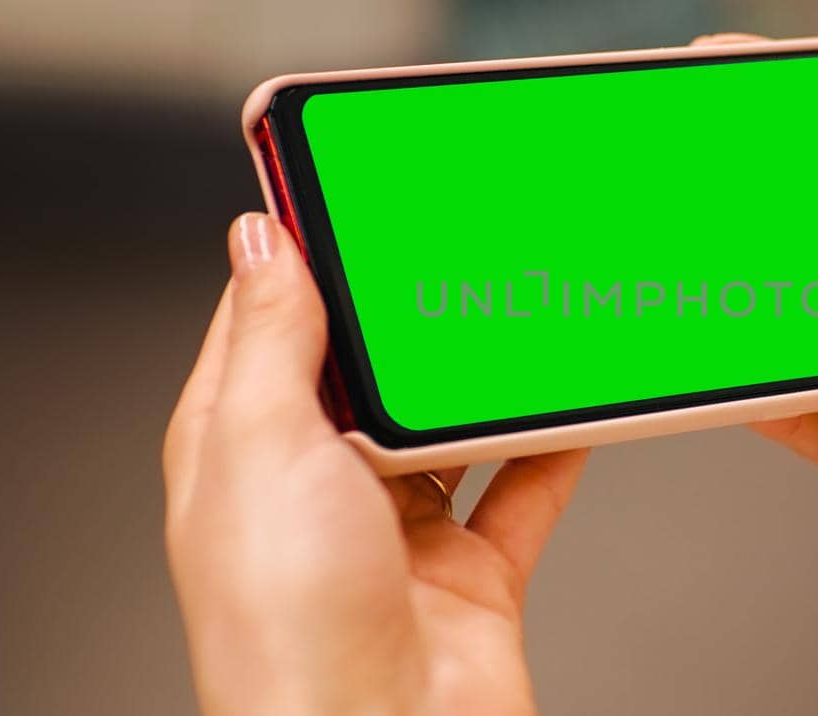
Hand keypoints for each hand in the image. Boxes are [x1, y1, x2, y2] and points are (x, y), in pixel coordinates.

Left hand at [164, 213, 586, 714]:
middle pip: (373, 369)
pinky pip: (523, 486)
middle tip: (458, 241)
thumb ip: (273, 339)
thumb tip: (261, 240)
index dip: (306, 253)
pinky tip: (575, 401)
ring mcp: (398, 529)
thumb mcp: (262, 446)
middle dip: (413, 312)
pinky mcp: (471, 569)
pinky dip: (555, 446)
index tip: (349, 186)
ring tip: (523, 310)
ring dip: (488, 377)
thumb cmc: (288, 631)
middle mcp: (317, 486)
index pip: (269, 321)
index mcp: (242, 448)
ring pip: (453, 424)